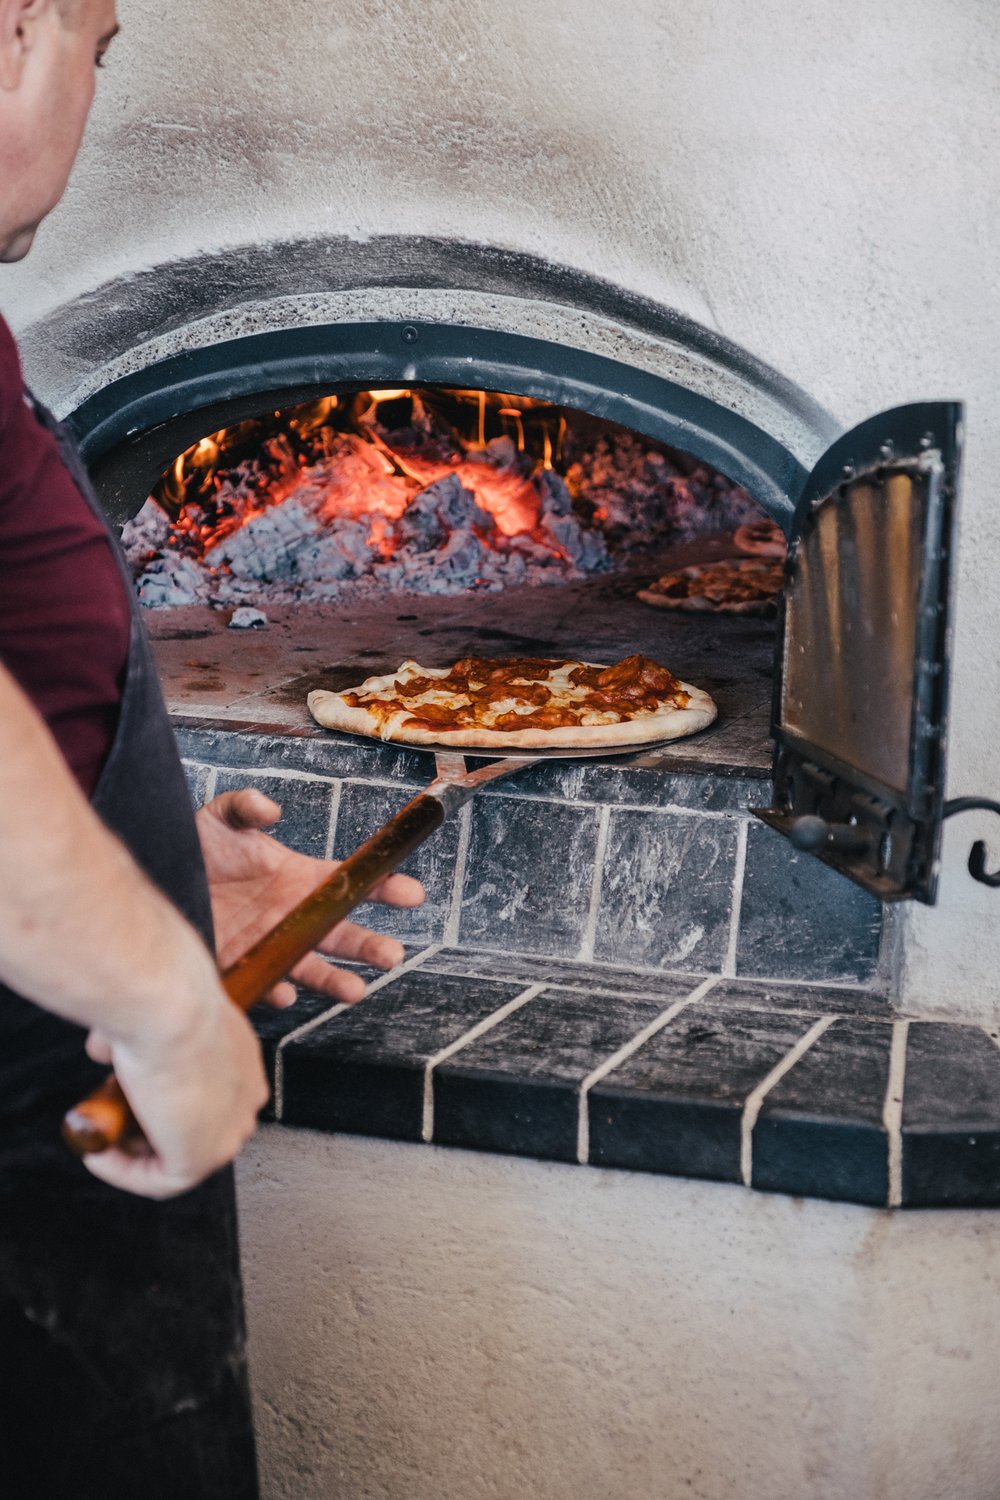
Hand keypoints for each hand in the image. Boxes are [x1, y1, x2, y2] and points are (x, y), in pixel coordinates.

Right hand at [82, 929, 268, 1199]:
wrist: (168, 1006)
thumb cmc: (165, 997)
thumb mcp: (151, 1014)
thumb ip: (135, 1037)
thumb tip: (104, 1051)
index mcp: (242, 1059)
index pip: (210, 1093)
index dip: (164, 1099)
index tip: (127, 1092)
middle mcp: (245, 1096)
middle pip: (196, 1127)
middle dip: (150, 1126)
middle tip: (112, 1114)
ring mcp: (228, 1132)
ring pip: (178, 1157)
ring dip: (134, 1151)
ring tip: (101, 1135)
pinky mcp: (201, 1160)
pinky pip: (159, 1181)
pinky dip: (123, 1172)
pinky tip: (97, 1155)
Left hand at [196, 788, 424, 1004]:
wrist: (155, 883)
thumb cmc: (193, 848)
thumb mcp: (219, 818)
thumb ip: (245, 808)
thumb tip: (269, 809)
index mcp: (300, 879)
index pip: (351, 885)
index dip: (384, 889)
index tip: (411, 895)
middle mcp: (293, 917)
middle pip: (342, 935)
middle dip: (369, 946)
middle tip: (392, 955)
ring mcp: (270, 945)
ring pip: (312, 969)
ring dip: (335, 981)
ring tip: (355, 991)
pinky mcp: (242, 968)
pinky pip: (266, 985)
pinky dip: (275, 991)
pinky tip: (282, 994)